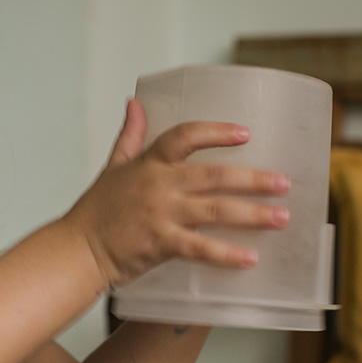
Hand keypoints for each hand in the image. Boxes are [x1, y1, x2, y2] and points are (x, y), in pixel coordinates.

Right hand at [63, 98, 289, 285]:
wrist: (78, 248)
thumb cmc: (97, 210)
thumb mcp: (113, 166)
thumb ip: (130, 136)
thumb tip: (134, 103)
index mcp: (150, 163)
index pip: (186, 137)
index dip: (216, 132)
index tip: (245, 133)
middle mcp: (159, 185)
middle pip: (214, 176)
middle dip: (252, 179)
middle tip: (283, 182)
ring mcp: (161, 214)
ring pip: (215, 211)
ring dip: (252, 214)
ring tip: (281, 217)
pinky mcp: (160, 243)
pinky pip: (200, 248)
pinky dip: (226, 255)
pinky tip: (250, 259)